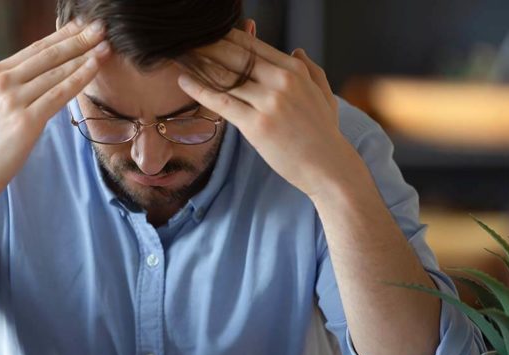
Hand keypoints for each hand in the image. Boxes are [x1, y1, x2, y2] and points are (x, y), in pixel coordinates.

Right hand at [0, 21, 110, 204]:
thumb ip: (18, 86)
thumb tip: (49, 74)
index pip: (36, 48)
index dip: (62, 34)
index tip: (83, 25)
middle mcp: (3, 82)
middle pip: (49, 55)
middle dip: (78, 39)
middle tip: (100, 28)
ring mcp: (13, 100)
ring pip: (57, 72)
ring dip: (84, 57)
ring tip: (105, 46)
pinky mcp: (25, 121)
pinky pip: (59, 94)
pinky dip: (79, 79)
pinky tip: (94, 68)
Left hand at [177, 29, 360, 199]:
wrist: (328, 167)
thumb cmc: (324, 134)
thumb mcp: (323, 95)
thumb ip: (311, 70)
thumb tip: (297, 50)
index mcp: (295, 70)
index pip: (254, 46)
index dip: (228, 38)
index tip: (209, 34)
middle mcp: (281, 81)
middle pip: (236, 56)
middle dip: (208, 46)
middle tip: (187, 41)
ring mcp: (268, 102)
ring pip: (225, 76)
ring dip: (199, 64)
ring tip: (179, 57)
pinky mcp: (256, 124)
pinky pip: (221, 101)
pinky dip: (199, 89)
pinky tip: (183, 81)